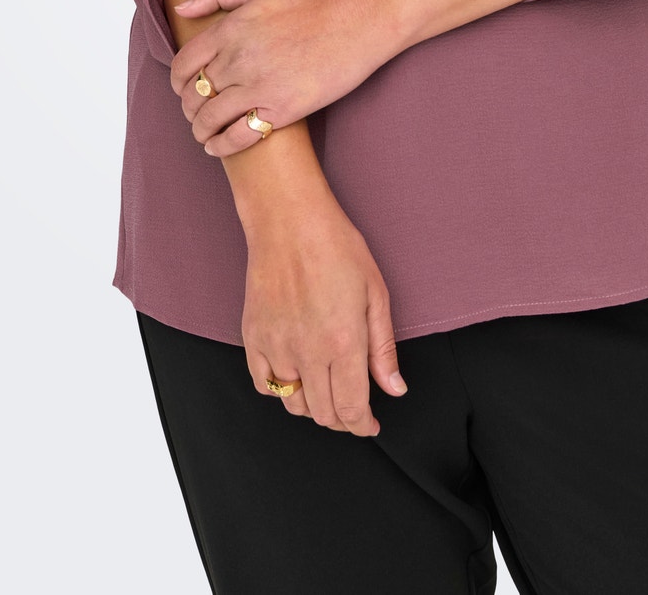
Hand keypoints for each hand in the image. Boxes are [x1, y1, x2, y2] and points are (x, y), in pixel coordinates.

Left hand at [168, 0, 390, 156]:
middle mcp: (237, 59)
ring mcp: (257, 87)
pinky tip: (218, 147)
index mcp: (230, 29)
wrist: (358, 21)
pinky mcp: (280, 111)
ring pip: (209, 119)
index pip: (183, 63)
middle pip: (194, 94)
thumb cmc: (316, 1)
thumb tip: (182, 9)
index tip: (182, 87)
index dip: (178, 80)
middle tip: (195, 112)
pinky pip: (238, 137)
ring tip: (204, 134)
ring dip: (200, 130)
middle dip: (189, 107)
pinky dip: (221, 146)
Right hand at [241, 187, 407, 434]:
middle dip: (342, 420)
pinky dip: (281, 390)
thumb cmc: (337, 248)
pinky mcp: (253, 337)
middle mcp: (308, 352)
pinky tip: (296, 376)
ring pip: (293, 404)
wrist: (289, 221)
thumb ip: (384, 348)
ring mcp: (276, 346)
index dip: (363, 426)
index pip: (352, 409)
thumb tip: (394, 389)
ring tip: (326, 392)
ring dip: (313, 407)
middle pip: (324, 413)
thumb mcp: (375, 293)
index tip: (369, 425)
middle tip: (353, 410)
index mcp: (344, 343)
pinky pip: (264, 384)